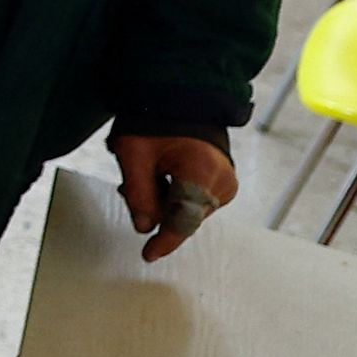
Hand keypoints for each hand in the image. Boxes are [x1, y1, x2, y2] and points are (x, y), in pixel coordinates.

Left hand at [111, 132, 234, 262]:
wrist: (182, 101)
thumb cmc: (156, 121)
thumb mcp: (134, 154)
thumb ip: (139, 194)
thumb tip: (144, 228)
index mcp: (201, 172)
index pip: (183, 219)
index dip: (165, 240)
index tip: (148, 255)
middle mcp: (222, 182)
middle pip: (183, 215)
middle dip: (154, 210)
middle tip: (130, 187)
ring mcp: (226, 184)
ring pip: (189, 211)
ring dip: (163, 203)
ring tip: (147, 175)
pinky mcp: (224, 184)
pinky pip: (196, 202)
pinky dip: (175, 198)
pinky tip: (161, 178)